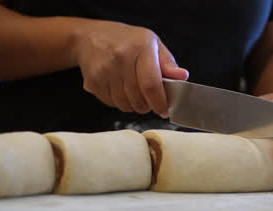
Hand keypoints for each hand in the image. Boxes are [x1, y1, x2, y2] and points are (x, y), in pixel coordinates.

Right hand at [71, 20, 188, 116]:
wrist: (90, 37)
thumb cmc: (127, 41)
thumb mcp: (153, 44)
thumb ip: (168, 63)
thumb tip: (182, 77)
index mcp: (140, 47)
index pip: (151, 84)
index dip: (159, 103)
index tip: (164, 111)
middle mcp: (121, 58)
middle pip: (138, 98)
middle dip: (148, 106)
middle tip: (150, 100)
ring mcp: (104, 70)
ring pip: (125, 105)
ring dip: (134, 106)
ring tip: (135, 93)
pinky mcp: (93, 81)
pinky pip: (111, 104)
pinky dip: (119, 103)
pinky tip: (120, 90)